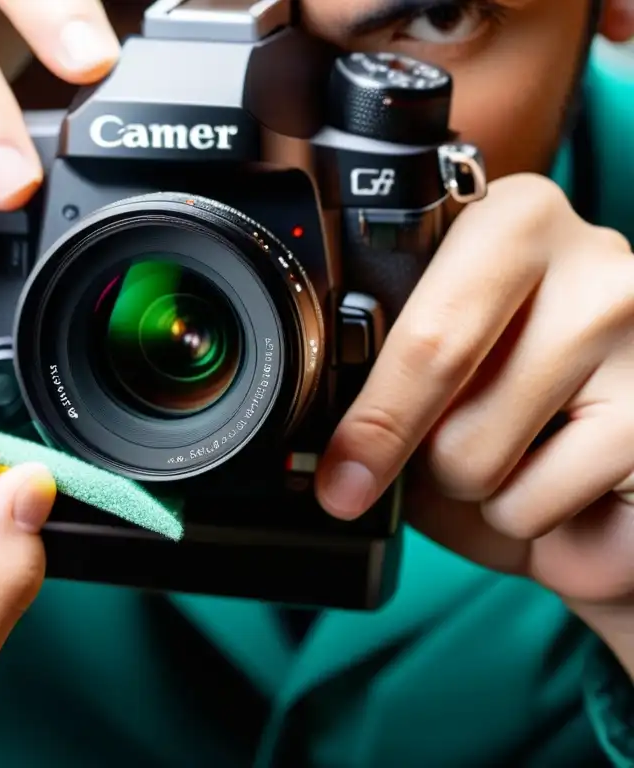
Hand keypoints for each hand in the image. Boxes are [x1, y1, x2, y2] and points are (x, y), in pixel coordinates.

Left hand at [315, 174, 633, 633]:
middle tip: (360, 481)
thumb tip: (328, 441)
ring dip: (468, 486)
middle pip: (439, 362)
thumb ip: (386, 381)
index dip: (366, 404)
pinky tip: (557, 484)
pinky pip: (527, 501)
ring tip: (509, 459)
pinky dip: (520, 519)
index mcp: (510, 222)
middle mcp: (584, 253)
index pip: (417, 317)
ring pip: (472, 449)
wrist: (610, 490)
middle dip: (391, 441)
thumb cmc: (517, 422)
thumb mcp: (439, 384)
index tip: (333, 469)